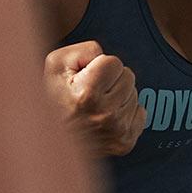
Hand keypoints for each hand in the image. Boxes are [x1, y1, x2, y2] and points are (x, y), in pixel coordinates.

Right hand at [44, 41, 145, 156]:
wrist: (51, 141)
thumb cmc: (53, 100)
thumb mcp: (55, 66)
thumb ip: (83, 51)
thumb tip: (103, 55)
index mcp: (87, 94)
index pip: (114, 62)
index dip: (99, 65)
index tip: (86, 78)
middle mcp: (105, 114)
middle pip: (128, 76)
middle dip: (112, 80)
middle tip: (91, 92)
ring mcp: (117, 130)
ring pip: (134, 94)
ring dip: (118, 96)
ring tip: (97, 106)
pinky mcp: (125, 142)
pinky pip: (140, 113)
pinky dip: (126, 112)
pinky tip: (107, 117)